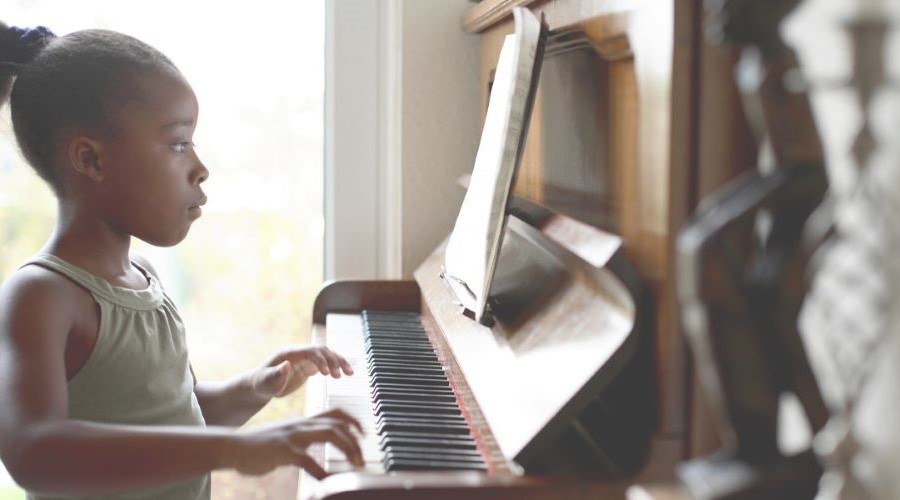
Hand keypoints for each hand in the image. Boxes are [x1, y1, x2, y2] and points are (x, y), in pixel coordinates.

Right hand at [230, 408, 363, 478]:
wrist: (233, 447)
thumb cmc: (260, 446)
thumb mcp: (286, 437)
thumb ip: (302, 440)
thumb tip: (317, 451)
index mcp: (303, 421)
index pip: (335, 412)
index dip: (353, 421)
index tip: (364, 433)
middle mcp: (301, 425)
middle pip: (338, 424)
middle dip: (355, 441)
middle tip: (362, 459)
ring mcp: (293, 436)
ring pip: (329, 433)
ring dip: (348, 448)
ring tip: (356, 465)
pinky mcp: (283, 450)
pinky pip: (308, 460)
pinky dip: (322, 471)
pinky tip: (329, 482)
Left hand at [250, 346, 353, 398]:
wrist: (263, 385)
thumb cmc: (263, 383)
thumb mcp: (267, 381)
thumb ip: (276, 373)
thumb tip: (287, 365)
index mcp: (290, 353)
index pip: (310, 351)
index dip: (320, 360)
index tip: (327, 374)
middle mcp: (301, 353)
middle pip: (322, 351)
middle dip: (333, 361)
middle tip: (341, 376)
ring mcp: (306, 359)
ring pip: (327, 356)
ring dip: (339, 362)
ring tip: (350, 373)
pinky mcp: (310, 366)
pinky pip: (327, 364)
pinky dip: (337, 367)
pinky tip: (347, 373)